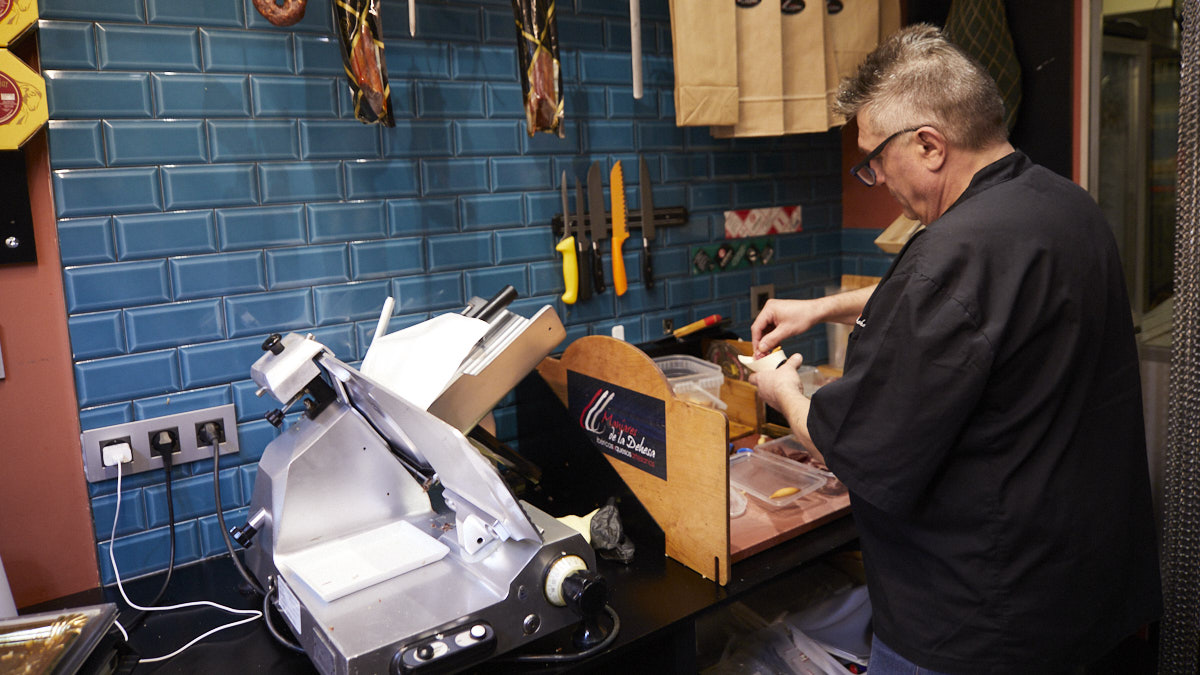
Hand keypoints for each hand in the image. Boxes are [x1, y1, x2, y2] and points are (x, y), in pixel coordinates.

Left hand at [748, 353, 805, 412]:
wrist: (789, 399)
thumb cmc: (784, 383)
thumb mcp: (789, 367)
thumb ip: (792, 361)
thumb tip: (797, 357)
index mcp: (760, 379)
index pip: (751, 377)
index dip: (755, 374)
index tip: (759, 372)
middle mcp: (761, 391)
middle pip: (760, 386)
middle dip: (767, 382)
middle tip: (775, 377)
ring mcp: (768, 400)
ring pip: (768, 394)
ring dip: (774, 390)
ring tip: (783, 385)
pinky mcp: (775, 406)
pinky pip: (776, 401)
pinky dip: (780, 397)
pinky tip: (788, 394)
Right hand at [751, 285, 875, 357]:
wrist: (816, 312)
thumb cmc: (804, 317)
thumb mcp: (786, 331)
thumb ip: (772, 340)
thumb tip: (761, 348)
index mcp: (769, 309)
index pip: (757, 327)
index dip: (756, 341)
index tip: (757, 352)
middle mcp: (769, 308)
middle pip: (760, 328)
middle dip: (761, 342)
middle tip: (762, 354)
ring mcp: (773, 312)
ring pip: (765, 329)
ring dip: (767, 340)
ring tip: (768, 352)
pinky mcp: (778, 315)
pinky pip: (771, 327)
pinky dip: (772, 336)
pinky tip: (774, 345)